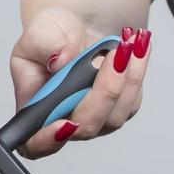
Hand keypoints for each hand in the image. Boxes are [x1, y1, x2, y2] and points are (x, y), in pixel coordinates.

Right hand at [9, 6, 151, 158]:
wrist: (72, 29)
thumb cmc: (49, 37)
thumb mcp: (38, 34)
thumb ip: (46, 47)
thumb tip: (62, 60)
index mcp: (36, 108)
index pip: (35, 143)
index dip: (48, 141)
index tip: (64, 123)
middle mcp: (64, 119)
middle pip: (86, 126)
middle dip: (104, 92)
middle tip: (113, 56)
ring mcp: (93, 117)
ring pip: (115, 115)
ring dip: (126, 78)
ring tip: (127, 43)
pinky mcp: (117, 108)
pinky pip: (132, 99)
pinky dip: (137, 70)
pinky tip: (136, 45)